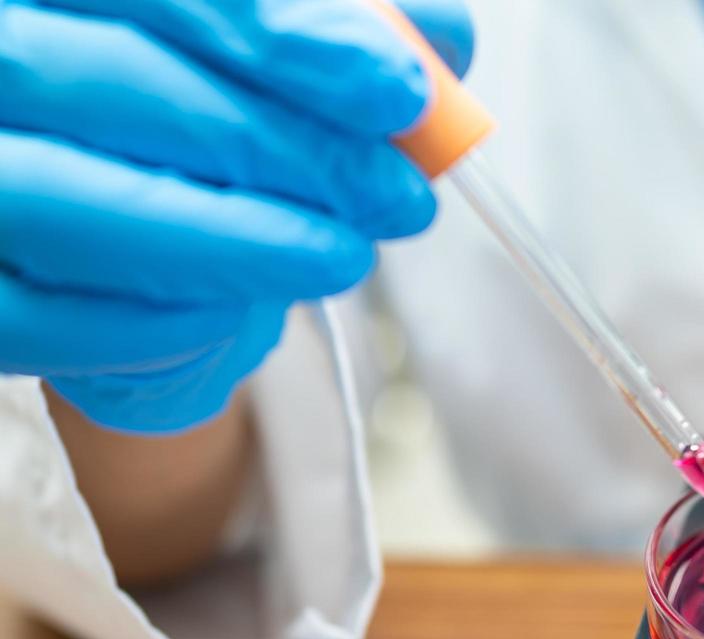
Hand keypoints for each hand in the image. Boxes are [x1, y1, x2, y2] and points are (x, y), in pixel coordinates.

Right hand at [0, 0, 472, 432]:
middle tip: (399, 197)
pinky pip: (40, 318)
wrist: (121, 246)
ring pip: (64, 198)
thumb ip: (350, 32)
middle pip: (118, 82)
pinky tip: (246, 316)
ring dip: (232, 240)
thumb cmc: (198, 127)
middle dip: (283, 146)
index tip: (399, 91)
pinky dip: (160, 321)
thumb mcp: (272, 67)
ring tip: (345, 258)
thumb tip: (442, 39)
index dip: (281, 31)